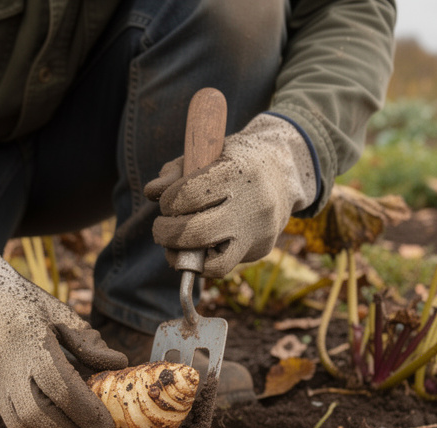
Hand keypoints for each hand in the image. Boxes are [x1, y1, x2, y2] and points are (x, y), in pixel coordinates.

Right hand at [0, 239, 127, 427]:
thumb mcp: (59, 313)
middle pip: (39, 418)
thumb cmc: (20, 302)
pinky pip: (7, 416)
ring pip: (21, 424)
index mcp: (30, 342)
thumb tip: (118, 365)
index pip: (61, 389)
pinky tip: (49, 415)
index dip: (87, 414)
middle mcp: (4, 366)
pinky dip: (33, 422)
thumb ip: (88, 342)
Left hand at [145, 113, 318, 278]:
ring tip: (174, 247)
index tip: (166, 201)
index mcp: (237, 172)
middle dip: (167, 234)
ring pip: (214, 263)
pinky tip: (197, 250)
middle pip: (197, 233)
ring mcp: (259, 231)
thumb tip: (151, 192)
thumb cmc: (236, 160)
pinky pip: (224, 266)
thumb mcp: (208, 153)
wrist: (285, 170)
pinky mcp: (261, 248)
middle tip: (161, 229)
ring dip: (183, 257)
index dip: (168, 202)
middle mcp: (252, 204)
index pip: (188, 196)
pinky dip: (204, 262)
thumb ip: (177, 171)